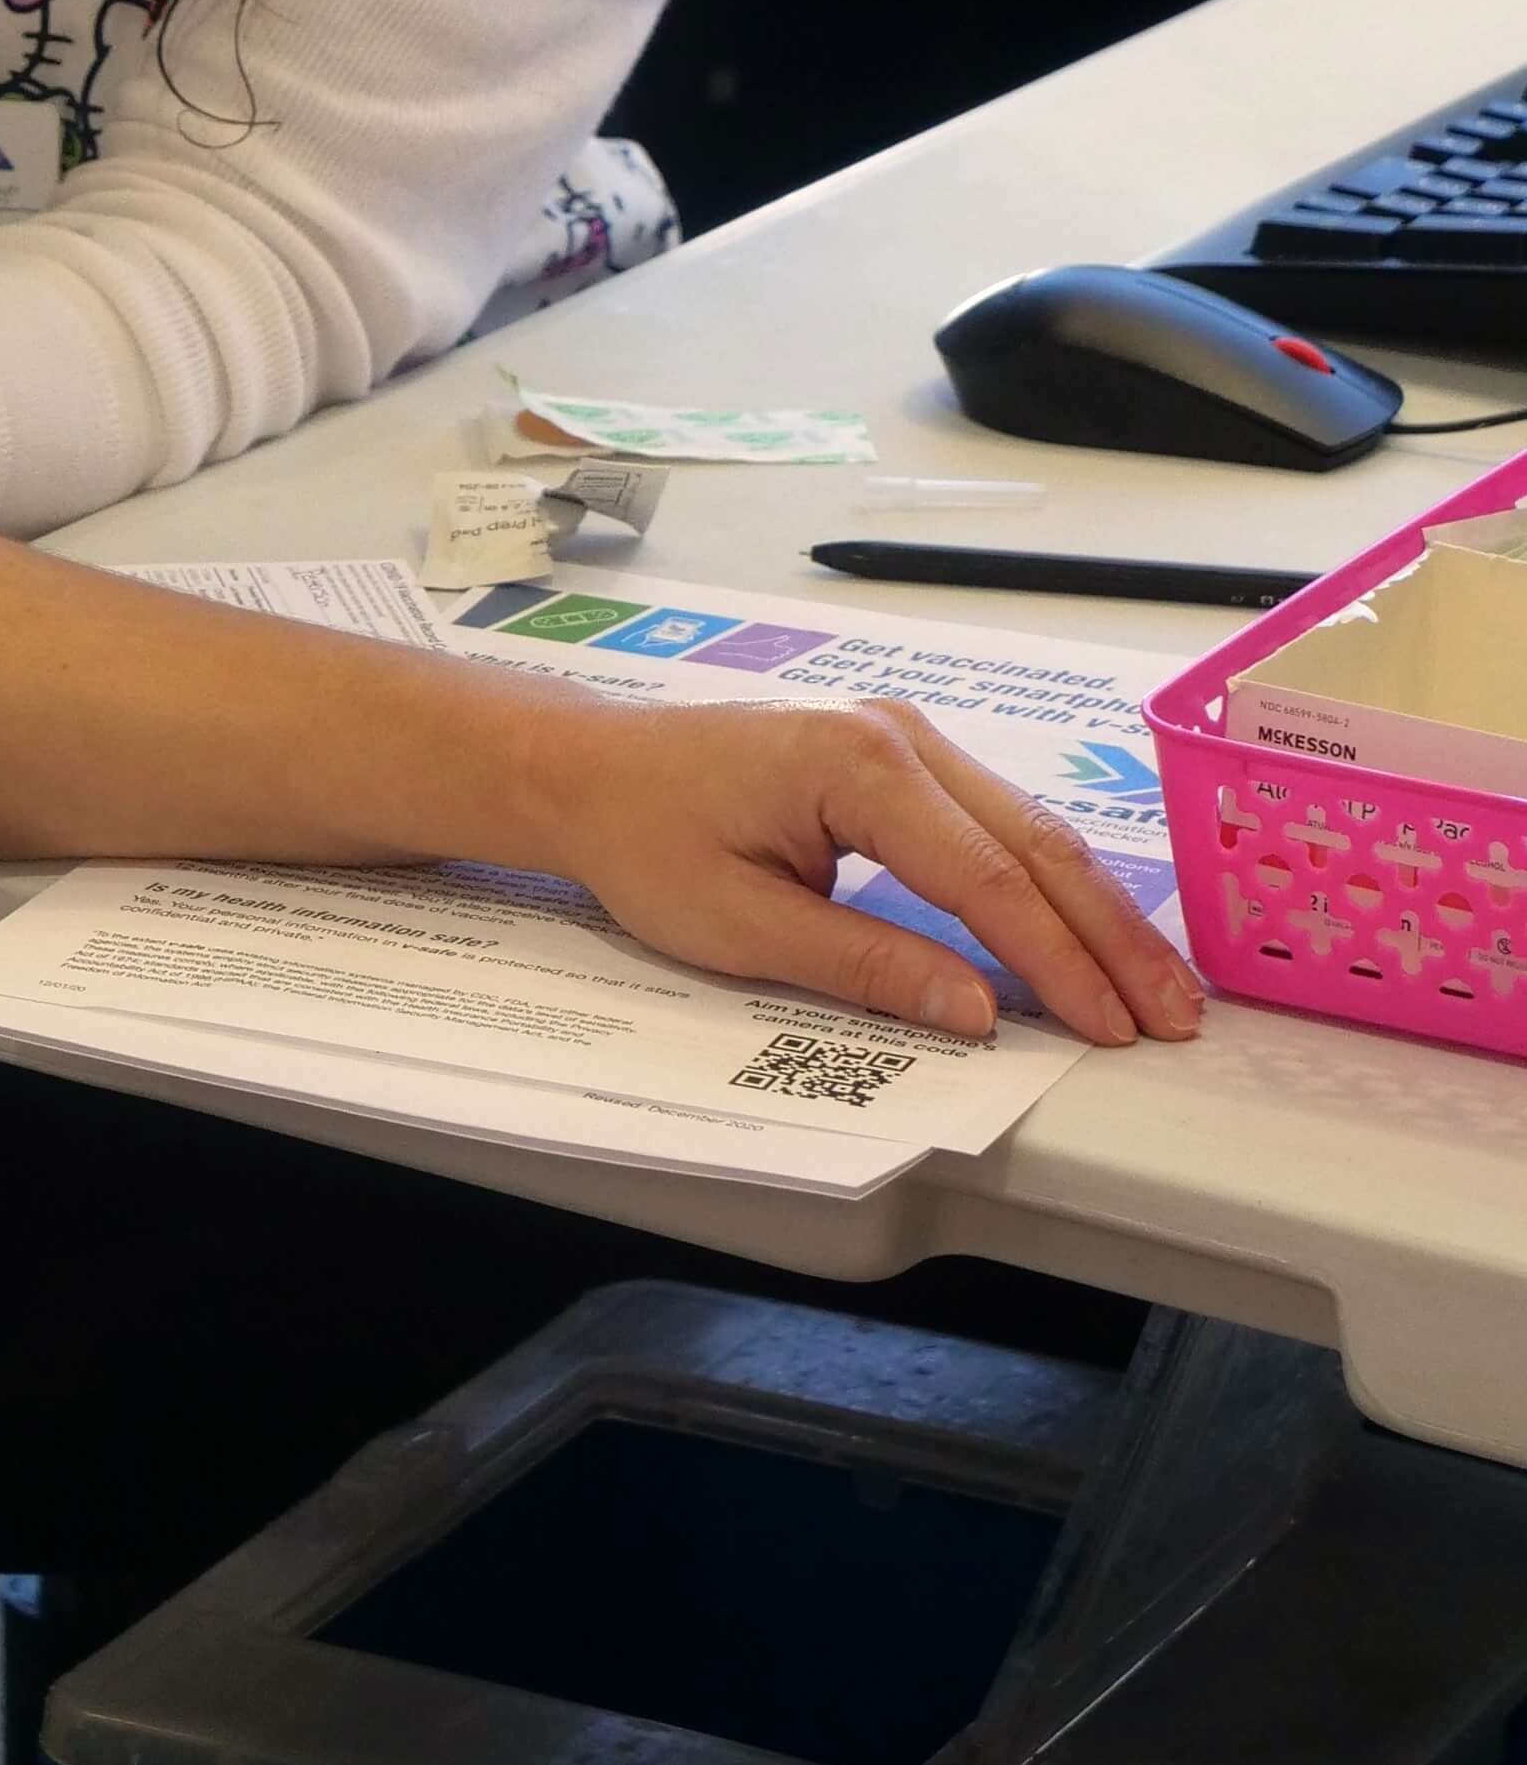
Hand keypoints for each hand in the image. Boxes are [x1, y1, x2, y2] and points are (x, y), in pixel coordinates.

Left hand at [508, 691, 1205, 1045]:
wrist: (590, 769)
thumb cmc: (645, 837)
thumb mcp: (741, 923)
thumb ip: (865, 964)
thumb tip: (975, 1013)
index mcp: (859, 765)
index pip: (985, 879)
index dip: (1054, 963)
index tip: (1110, 1029)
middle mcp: (898, 735)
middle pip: (1032, 844)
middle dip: (1109, 938)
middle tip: (1174, 1018)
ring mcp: (904, 738)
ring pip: (1028, 830)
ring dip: (1094, 912)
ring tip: (1160, 988)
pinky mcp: (900, 757)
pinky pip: (995, 822)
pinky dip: (1048, 882)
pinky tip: (1092, 933)